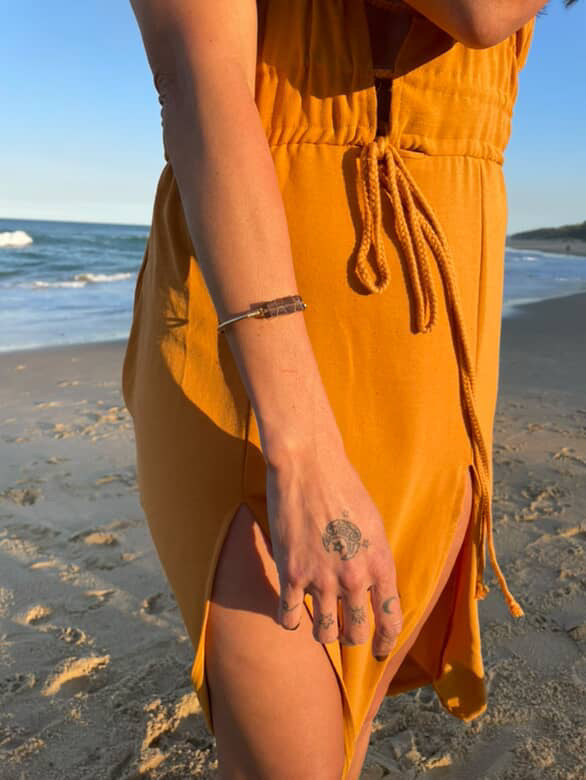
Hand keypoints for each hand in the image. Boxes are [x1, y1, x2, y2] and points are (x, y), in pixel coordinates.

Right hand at [265, 433, 402, 659]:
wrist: (308, 466)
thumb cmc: (343, 488)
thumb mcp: (373, 525)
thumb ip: (374, 560)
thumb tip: (372, 588)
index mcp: (381, 564)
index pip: (390, 620)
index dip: (386, 642)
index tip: (379, 651)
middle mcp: (354, 578)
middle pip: (356, 634)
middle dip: (351, 638)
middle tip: (344, 633)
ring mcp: (322, 579)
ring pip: (324, 633)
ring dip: (322, 632)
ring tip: (318, 622)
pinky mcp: (292, 574)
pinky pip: (289, 617)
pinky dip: (289, 619)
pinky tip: (289, 611)